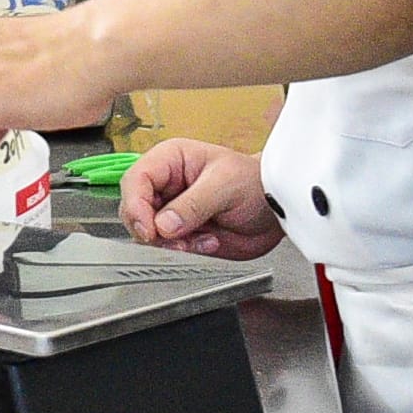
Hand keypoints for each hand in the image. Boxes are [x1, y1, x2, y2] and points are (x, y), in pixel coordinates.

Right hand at [119, 140, 286, 260]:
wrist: (277, 210)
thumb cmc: (256, 183)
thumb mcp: (226, 186)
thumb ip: (193, 204)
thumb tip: (163, 224)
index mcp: (170, 160)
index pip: (136, 180)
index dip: (136, 205)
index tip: (149, 229)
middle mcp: (165, 185)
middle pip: (134, 209)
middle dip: (153, 231)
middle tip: (179, 240)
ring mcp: (171, 211)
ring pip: (148, 233)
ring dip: (172, 244)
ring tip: (203, 240)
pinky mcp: (180, 233)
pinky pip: (168, 248)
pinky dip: (186, 252)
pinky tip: (209, 243)